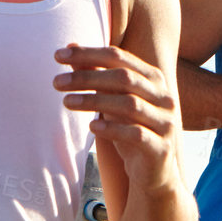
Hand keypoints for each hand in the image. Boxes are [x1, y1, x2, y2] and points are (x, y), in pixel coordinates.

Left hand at [54, 45, 179, 187]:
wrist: (154, 174)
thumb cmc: (130, 131)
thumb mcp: (111, 101)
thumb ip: (95, 74)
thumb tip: (69, 46)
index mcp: (153, 79)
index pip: (119, 57)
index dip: (88, 53)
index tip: (58, 56)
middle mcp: (164, 96)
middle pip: (124, 78)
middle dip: (88, 77)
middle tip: (56, 82)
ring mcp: (165, 122)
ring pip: (130, 104)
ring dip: (94, 101)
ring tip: (66, 102)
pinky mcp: (161, 148)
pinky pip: (136, 135)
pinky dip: (113, 129)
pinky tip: (92, 127)